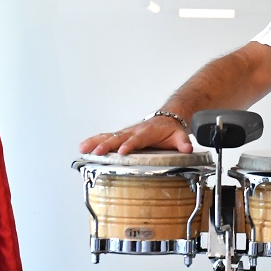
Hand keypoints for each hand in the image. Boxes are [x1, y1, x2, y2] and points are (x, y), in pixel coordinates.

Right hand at [78, 115, 192, 155]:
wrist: (168, 118)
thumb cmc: (171, 129)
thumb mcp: (180, 135)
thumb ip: (183, 142)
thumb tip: (187, 149)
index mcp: (147, 132)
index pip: (137, 139)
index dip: (129, 145)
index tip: (121, 152)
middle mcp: (134, 131)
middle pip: (118, 137)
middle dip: (106, 145)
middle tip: (96, 152)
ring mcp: (126, 133)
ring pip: (108, 136)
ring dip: (95, 142)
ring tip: (82, 148)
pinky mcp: (121, 135)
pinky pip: (106, 137)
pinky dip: (94, 141)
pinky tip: (83, 147)